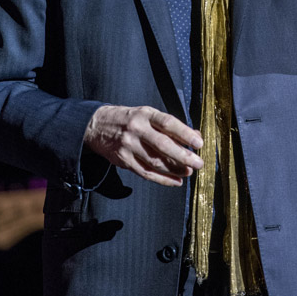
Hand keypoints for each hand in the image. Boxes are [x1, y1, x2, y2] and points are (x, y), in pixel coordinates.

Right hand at [83, 105, 203, 186]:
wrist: (97, 126)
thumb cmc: (129, 119)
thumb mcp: (147, 115)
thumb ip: (169, 126)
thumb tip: (195, 135)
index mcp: (145, 114)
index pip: (168, 123)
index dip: (185, 133)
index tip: (199, 142)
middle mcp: (136, 129)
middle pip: (162, 145)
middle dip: (183, 156)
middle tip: (198, 162)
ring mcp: (128, 146)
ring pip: (155, 161)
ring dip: (175, 169)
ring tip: (189, 171)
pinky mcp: (124, 160)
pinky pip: (146, 173)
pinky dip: (163, 179)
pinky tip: (176, 180)